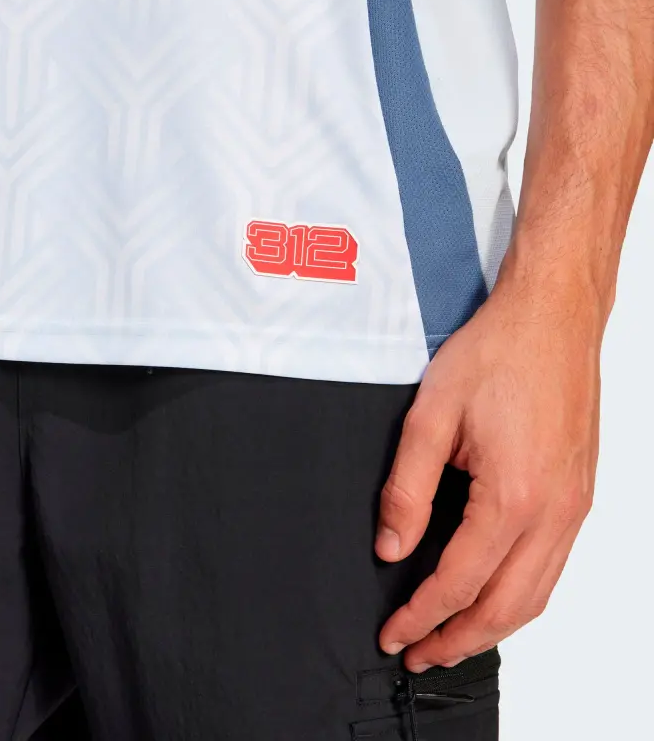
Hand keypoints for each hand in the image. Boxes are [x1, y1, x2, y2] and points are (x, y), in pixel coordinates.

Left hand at [375, 270, 602, 672]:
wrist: (552, 317)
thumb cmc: (498, 354)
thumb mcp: (430, 417)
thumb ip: (407, 489)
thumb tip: (393, 545)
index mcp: (513, 497)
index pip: (458, 582)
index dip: (421, 617)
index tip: (393, 634)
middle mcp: (554, 512)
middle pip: (504, 608)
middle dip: (456, 640)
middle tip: (418, 655)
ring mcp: (574, 507)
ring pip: (535, 596)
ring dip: (490, 627)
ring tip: (450, 639)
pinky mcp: (578, 496)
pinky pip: (552, 568)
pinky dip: (518, 597)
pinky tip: (493, 596)